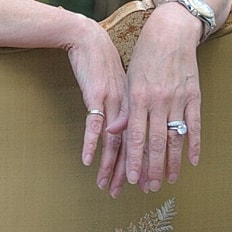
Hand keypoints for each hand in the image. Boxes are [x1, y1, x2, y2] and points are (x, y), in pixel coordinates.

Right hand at [66, 14, 127, 190]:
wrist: (89, 39)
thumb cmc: (103, 61)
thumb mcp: (120, 85)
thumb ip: (124, 106)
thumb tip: (124, 127)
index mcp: (136, 105)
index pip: (143, 140)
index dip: (142, 163)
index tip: (141, 182)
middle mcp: (128, 106)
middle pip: (131, 145)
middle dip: (128, 171)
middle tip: (125, 193)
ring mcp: (113, 102)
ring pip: (114, 140)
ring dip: (111, 166)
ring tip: (106, 185)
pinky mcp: (96, 96)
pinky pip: (94, 125)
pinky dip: (91, 144)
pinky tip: (88, 161)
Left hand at [114, 5, 201, 194]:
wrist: (170, 32)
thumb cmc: (145, 57)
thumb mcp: (128, 80)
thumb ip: (124, 108)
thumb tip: (113, 133)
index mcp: (138, 97)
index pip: (135, 135)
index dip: (134, 159)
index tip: (131, 178)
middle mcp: (158, 100)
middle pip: (155, 141)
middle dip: (152, 167)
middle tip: (150, 187)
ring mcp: (178, 99)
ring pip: (175, 137)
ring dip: (173, 161)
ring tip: (170, 179)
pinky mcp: (194, 95)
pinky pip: (195, 125)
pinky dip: (194, 144)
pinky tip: (192, 161)